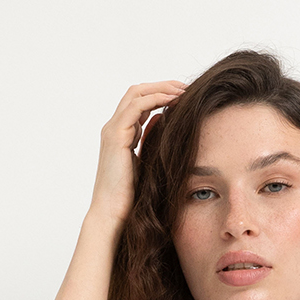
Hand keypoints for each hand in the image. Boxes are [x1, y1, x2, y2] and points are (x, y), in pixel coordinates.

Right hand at [88, 80, 187, 227]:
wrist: (113, 213)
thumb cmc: (131, 197)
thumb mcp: (148, 164)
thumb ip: (152, 143)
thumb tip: (164, 124)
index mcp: (121, 134)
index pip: (140, 103)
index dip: (161, 94)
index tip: (184, 96)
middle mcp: (114, 128)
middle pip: (137, 92)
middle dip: (162, 85)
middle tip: (186, 87)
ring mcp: (112, 130)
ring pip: (136, 94)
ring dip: (161, 88)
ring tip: (183, 90)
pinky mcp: (116, 136)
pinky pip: (136, 107)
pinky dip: (156, 99)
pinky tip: (174, 100)